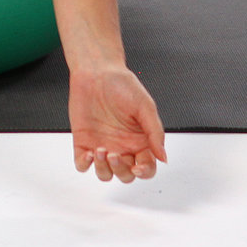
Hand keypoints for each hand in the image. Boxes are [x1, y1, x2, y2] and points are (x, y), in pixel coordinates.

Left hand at [69, 66, 167, 181]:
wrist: (96, 71)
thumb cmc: (123, 85)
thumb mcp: (145, 106)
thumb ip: (155, 133)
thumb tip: (164, 157)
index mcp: (140, 141)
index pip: (146, 168)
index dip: (143, 173)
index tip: (137, 167)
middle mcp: (122, 147)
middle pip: (126, 175)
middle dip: (121, 170)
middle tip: (114, 154)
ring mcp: (102, 146)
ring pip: (105, 173)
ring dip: (104, 169)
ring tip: (101, 150)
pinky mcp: (83, 142)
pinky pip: (82, 164)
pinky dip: (84, 165)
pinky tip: (88, 153)